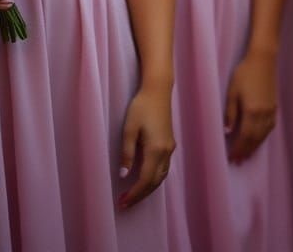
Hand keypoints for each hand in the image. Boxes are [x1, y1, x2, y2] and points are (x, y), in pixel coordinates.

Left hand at [119, 84, 174, 208]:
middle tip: (125, 203)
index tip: (122, 201)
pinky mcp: (170, 142)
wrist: (158, 90)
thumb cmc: (141, 107)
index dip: (134, 193)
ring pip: (162, 175)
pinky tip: (145, 178)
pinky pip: (164, 166)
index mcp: (156, 149)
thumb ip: (126, 154)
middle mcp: (166, 150)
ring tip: (134, 194)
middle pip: (155, 181)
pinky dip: (155, 177)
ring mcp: (170, 146)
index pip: (145, 179)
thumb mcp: (129, 130)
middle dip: (141, 194)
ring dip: (148, 187)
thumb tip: (124, 175)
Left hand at [225, 51, 277, 162]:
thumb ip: (231, 113)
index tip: (232, 158)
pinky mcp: (274, 105)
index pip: (245, 136)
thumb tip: (228, 131)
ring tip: (248, 154)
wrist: (263, 59)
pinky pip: (270, 126)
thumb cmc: (244, 73)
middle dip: (246, 150)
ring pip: (264, 134)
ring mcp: (271, 110)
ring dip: (256, 145)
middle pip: (255, 138)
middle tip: (239, 161)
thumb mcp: (232, 92)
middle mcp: (263, 113)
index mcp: (252, 111)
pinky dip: (264, 136)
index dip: (239, 148)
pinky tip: (260, 138)